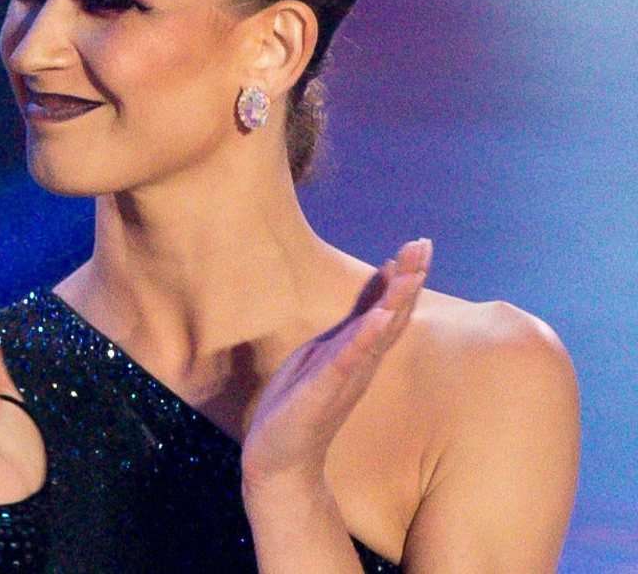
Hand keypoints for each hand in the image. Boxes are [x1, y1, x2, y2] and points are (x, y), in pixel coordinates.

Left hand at [241, 237, 431, 488]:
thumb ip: (342, 336)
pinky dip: (365, 338)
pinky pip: (348, 360)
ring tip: (410, 273)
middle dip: (408, 279)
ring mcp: (344, 376)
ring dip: (394, 301)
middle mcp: (357, 362)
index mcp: (354, 352)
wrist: (278, 460)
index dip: (401, 277)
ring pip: (376, 332)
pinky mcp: (325, 391)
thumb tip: (362, 308)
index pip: (385, 308)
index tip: (418, 244)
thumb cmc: (297, 409)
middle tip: (425, 244)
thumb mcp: (319, 360)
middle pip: (391, 313)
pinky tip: (378, 318)